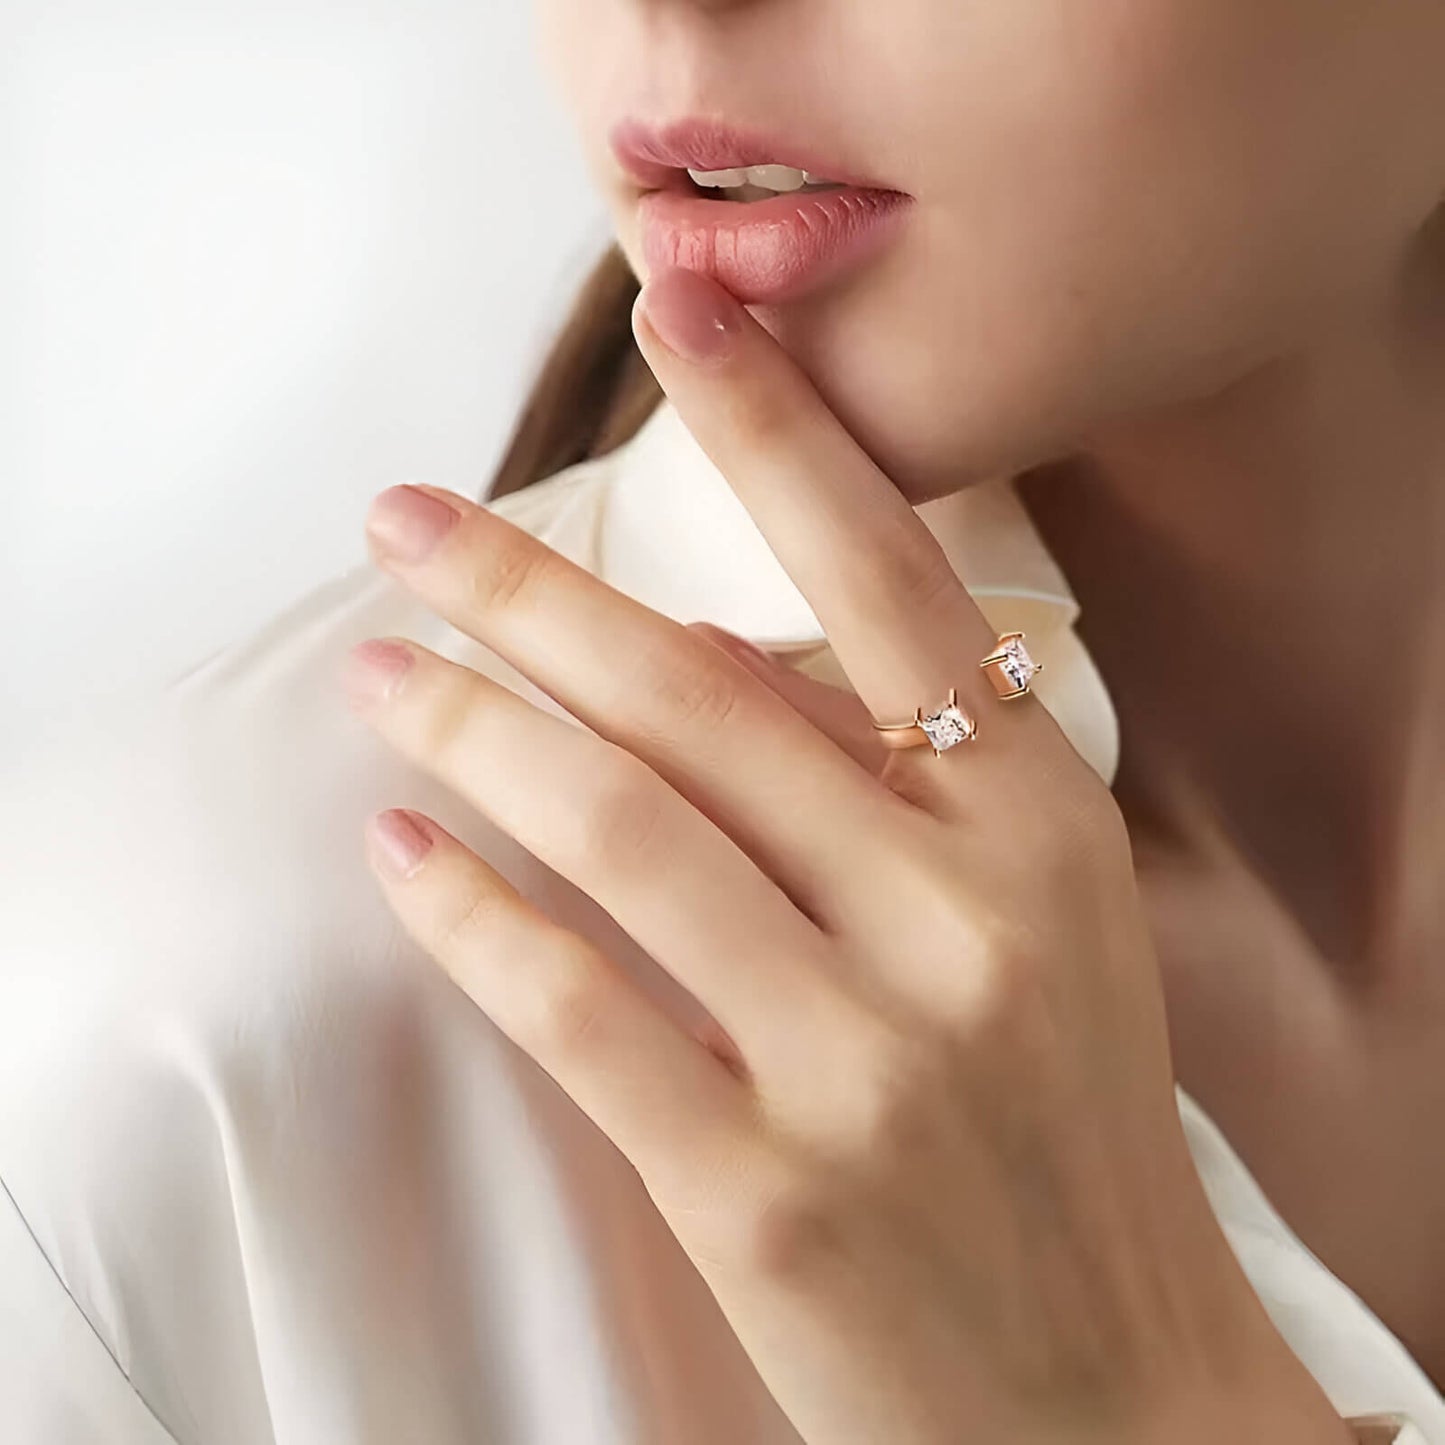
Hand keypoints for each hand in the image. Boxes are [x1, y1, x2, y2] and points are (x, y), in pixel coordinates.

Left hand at [341, 265, 1349, 1444]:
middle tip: (403, 521)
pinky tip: (403, 855)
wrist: (1122, 1394)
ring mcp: (867, 1055)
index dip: (775, 430)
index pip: (890, 577)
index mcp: (1037, 822)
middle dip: (527, 586)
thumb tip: (710, 643)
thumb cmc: (1062, 1130)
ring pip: (625, 832)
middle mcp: (960, 915)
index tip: (675, 316)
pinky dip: (477, 920)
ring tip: (378, 675)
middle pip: (699, 694)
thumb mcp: (1036, 920)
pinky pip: (585, 1010)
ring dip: (475, 734)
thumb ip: (888, 776)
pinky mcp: (766, 1188)